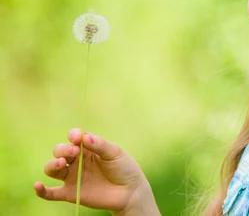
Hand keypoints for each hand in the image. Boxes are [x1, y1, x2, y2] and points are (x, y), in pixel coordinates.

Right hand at [34, 128, 158, 213]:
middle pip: (59, 151)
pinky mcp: (70, 193)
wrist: (130, 191)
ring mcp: (72, 177)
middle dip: (63, 150)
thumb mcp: (114, 153)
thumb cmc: (124, 168)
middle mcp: (76, 161)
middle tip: (74, 153)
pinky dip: (41, 191)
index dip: (72, 136)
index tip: (76, 138)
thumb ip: (100, 145)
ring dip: (52, 164)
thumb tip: (84, 137)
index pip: (73, 137)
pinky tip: (37, 185)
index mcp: (87, 147)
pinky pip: (51, 193)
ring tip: (61, 163)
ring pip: (52, 169)